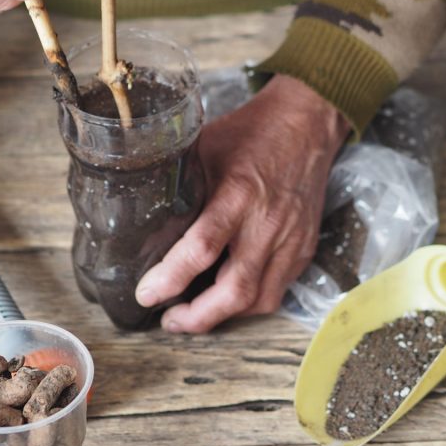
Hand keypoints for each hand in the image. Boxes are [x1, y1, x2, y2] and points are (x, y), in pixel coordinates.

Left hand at [135, 74, 350, 332]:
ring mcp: (291, 241)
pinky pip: (277, 290)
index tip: (147, 294)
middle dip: (199, 317)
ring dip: (224, 316)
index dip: (172, 278)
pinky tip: (225, 299)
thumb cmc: (251, 133)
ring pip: (260, 300)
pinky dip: (249, 303)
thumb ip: (179, 181)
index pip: (203, 247)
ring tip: (192, 315)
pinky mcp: (303, 249)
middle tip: (169, 320)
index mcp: (238, 194)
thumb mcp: (204, 147)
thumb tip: (139, 210)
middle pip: (236, 290)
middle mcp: (268, 224)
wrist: (307, 124)